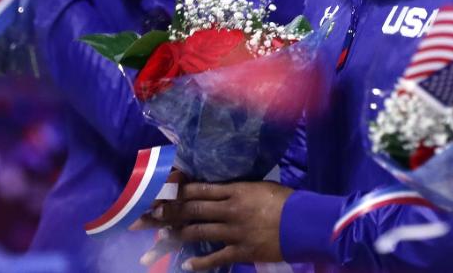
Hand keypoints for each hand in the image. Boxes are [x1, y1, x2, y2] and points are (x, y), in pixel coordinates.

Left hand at [153, 181, 290, 270]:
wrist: (304, 222)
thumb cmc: (286, 201)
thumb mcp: (259, 187)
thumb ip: (238, 190)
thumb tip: (218, 192)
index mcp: (236, 190)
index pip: (199, 189)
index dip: (176, 192)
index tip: (159, 194)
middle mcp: (230, 210)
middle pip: (192, 210)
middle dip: (168, 213)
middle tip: (148, 216)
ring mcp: (234, 231)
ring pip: (198, 232)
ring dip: (177, 235)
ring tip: (160, 238)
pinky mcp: (241, 250)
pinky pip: (216, 258)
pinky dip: (199, 263)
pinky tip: (185, 265)